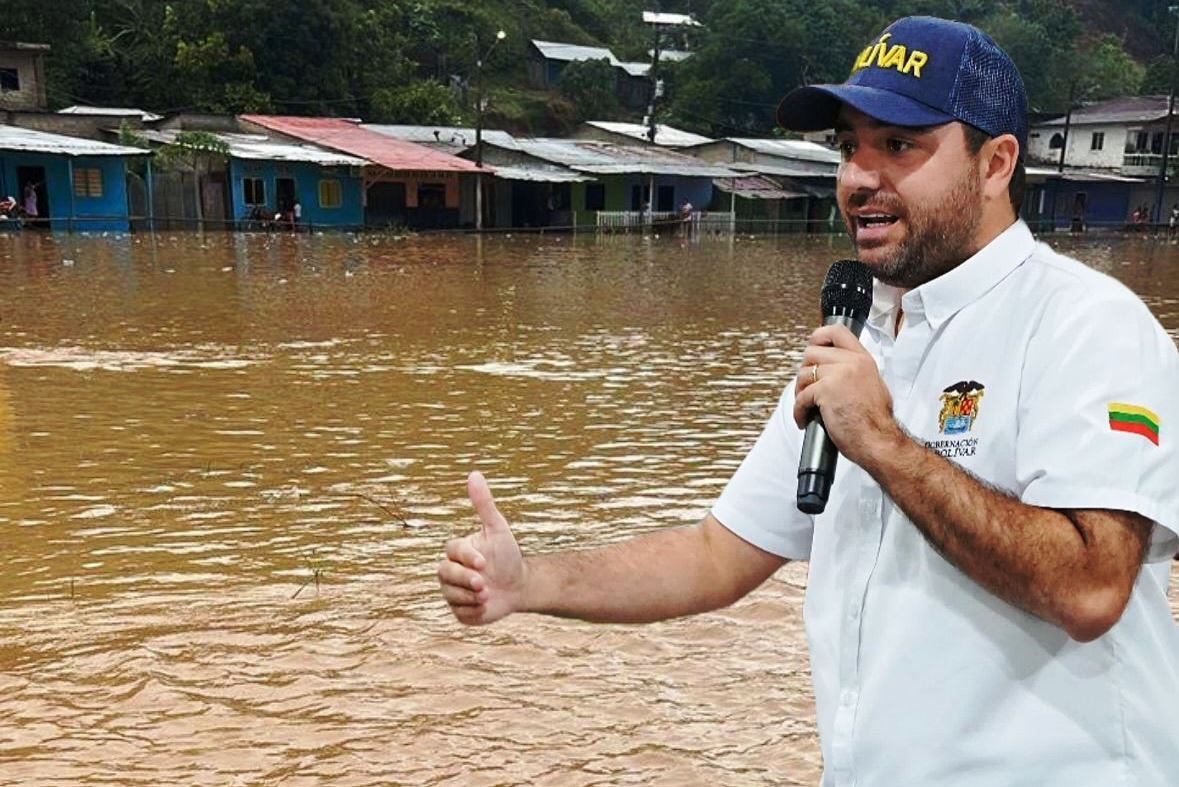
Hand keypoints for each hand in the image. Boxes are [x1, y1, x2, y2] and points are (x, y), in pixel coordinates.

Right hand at [437, 471, 525, 624]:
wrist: (519, 586)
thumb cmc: (507, 555)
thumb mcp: (498, 529)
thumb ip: (484, 504)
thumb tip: (474, 474)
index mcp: (456, 551)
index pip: (452, 552)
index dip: (466, 558)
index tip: (484, 563)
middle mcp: (450, 571)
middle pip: (445, 575)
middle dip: (466, 580)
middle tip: (484, 584)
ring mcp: (452, 592)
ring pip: (451, 595)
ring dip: (471, 597)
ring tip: (488, 594)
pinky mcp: (460, 611)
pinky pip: (459, 613)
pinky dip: (474, 611)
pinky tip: (486, 606)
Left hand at [793, 324, 902, 468]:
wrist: (879, 441)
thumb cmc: (875, 422)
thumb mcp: (873, 385)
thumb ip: (855, 371)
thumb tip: (833, 368)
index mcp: (863, 359)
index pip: (836, 331)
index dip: (818, 337)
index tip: (812, 347)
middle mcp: (852, 362)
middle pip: (812, 352)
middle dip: (805, 371)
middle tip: (808, 388)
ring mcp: (839, 375)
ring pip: (803, 373)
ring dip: (800, 392)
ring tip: (807, 406)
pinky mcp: (826, 391)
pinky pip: (801, 396)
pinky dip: (799, 410)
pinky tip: (805, 419)